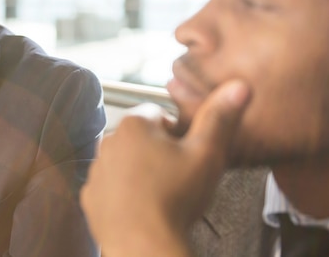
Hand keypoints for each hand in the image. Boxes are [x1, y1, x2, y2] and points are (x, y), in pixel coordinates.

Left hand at [80, 79, 250, 256]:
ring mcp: (96, 170)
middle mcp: (108, 141)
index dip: (178, 131)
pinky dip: (124, 193)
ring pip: (124, 161)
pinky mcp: (91, 196)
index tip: (187, 151)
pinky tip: (143, 206)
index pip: (158, 113)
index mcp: (134, 124)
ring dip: (140, 170)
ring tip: (162, 193)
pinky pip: (110, 186)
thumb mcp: (206, 153)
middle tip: (178, 175)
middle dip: (158, 150)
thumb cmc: (175, 198)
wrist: (145, 245)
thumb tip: (238, 87)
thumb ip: (219, 117)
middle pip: (140, 136)